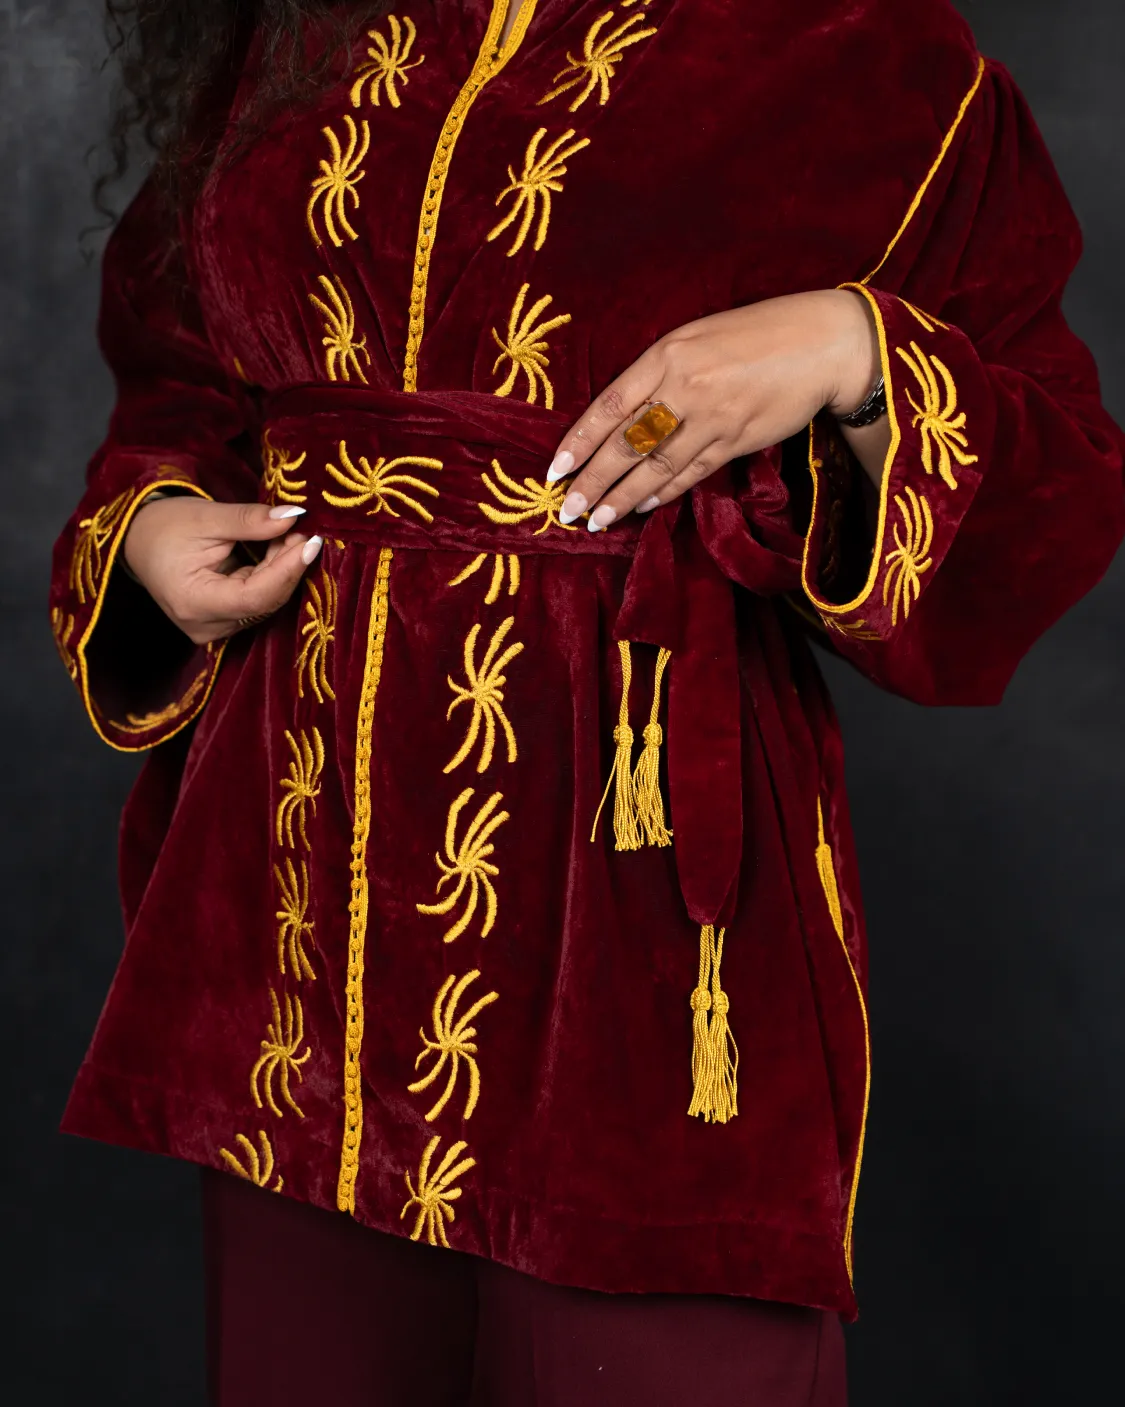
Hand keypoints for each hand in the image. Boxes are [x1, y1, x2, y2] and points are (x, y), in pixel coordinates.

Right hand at [122, 497, 322, 644]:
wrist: (139, 543)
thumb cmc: (164, 527)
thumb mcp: (206, 517)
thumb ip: (250, 521)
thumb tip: (292, 517)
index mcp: (193, 602)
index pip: (255, 596)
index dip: (287, 570)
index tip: (310, 541)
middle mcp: (206, 626)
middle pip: (265, 601)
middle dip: (288, 565)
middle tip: (300, 529)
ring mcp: (216, 629)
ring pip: (266, 602)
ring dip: (282, 568)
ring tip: (286, 535)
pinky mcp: (224, 623)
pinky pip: (259, 602)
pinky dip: (271, 575)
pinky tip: (276, 550)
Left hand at [547, 289, 880, 528]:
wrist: (823, 343)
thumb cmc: (756, 334)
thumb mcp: (697, 336)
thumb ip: (658, 372)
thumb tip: (621, 416)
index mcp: (667, 355)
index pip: (610, 406)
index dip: (578, 442)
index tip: (555, 470)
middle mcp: (685, 387)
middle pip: (626, 443)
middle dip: (593, 481)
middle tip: (567, 509)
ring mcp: (712, 417)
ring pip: (656, 466)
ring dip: (622, 497)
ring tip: (596, 520)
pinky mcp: (737, 439)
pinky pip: (691, 472)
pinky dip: (664, 492)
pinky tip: (642, 507)